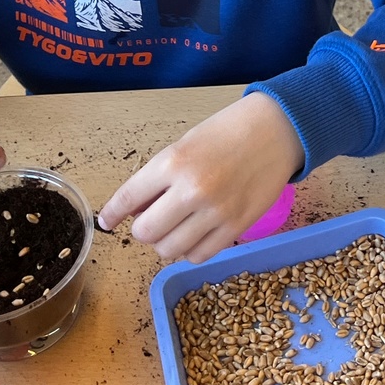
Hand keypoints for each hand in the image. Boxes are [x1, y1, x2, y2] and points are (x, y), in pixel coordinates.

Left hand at [98, 93, 304, 264]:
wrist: (278, 129)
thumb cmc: (228, 131)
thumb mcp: (185, 145)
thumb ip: (158, 178)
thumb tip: (135, 210)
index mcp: (173, 162)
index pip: (127, 198)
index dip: (112, 214)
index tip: (106, 221)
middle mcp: (191, 190)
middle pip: (146, 233)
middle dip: (144, 229)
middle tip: (154, 219)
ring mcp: (216, 212)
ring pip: (170, 250)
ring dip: (167, 242)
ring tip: (177, 227)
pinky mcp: (237, 227)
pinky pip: (200, 255)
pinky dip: (191, 250)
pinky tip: (197, 234)